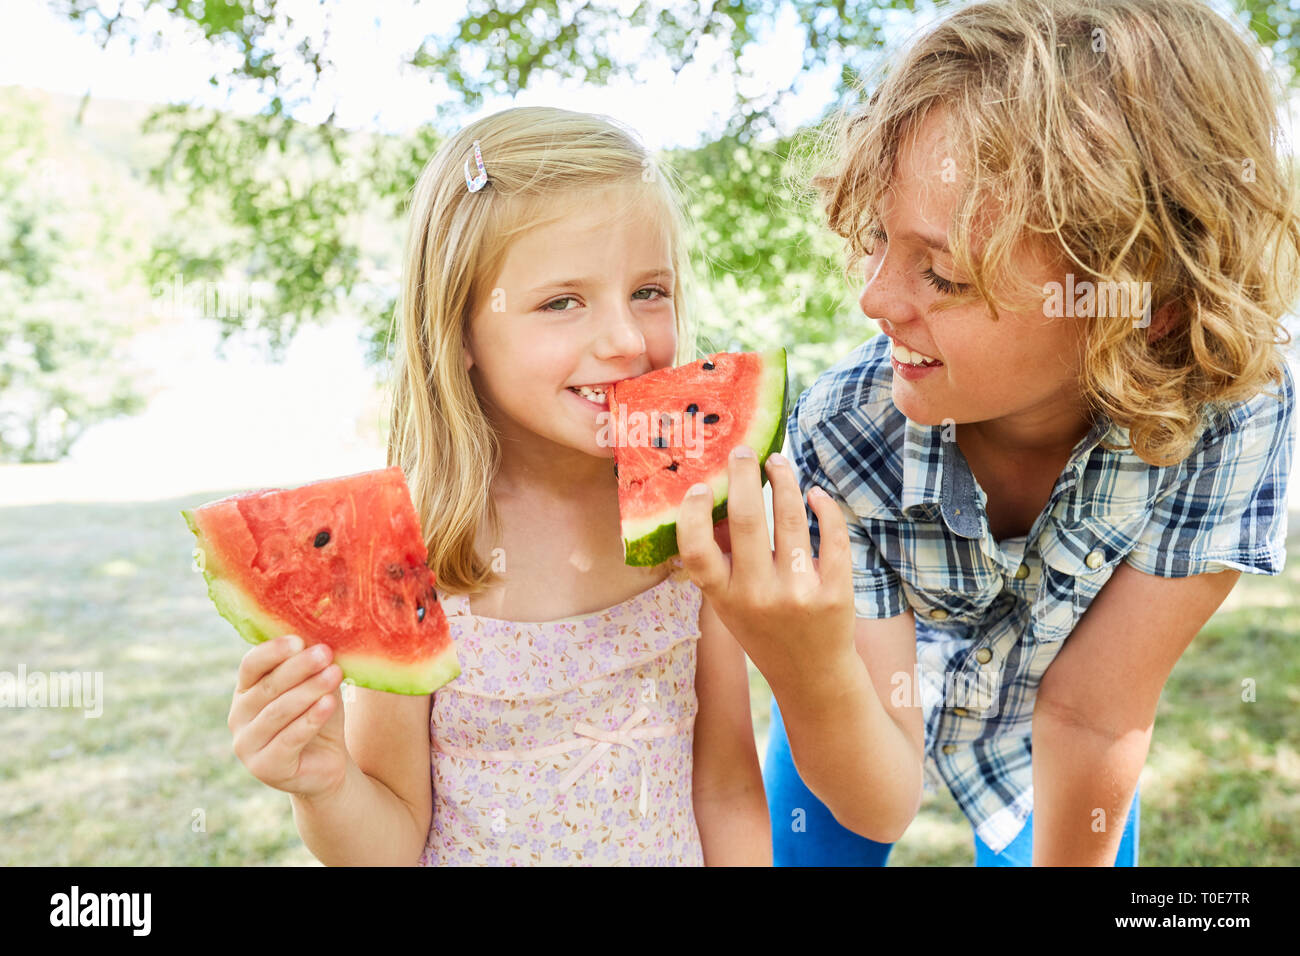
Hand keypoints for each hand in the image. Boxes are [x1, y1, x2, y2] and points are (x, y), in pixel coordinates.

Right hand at [228, 634, 349, 801]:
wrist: (326, 764)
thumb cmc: (318, 717)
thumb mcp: (316, 688)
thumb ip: (313, 669)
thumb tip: (321, 640)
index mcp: (246, 691)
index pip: (251, 665)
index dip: (273, 651)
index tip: (299, 640)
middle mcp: (239, 716)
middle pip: (268, 686)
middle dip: (299, 668)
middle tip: (325, 653)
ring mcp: (247, 744)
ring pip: (278, 711)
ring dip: (309, 690)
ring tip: (334, 674)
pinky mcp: (264, 767)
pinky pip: (289, 739)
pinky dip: (310, 719)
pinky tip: (329, 704)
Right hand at [675, 445, 856, 687]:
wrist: (812, 675)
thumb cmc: (764, 629)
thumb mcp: (730, 604)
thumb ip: (721, 559)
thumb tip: (717, 497)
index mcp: (725, 598)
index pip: (695, 550)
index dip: (692, 513)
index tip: (698, 486)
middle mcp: (758, 596)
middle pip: (747, 521)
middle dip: (744, 475)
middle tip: (742, 451)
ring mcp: (798, 593)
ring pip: (791, 517)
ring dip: (785, 480)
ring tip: (778, 462)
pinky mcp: (835, 592)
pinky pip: (832, 536)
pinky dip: (824, 506)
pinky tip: (815, 494)